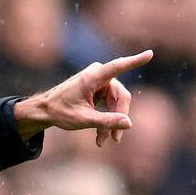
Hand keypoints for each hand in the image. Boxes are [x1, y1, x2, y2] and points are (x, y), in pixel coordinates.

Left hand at [13, 50, 153, 145]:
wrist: (45, 110)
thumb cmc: (60, 111)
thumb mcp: (83, 120)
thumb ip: (106, 122)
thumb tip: (129, 124)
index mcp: (93, 77)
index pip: (118, 67)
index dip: (135, 61)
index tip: (150, 53)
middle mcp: (98, 75)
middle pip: (120, 97)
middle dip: (118, 118)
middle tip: (114, 139)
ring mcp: (99, 81)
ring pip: (116, 103)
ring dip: (112, 122)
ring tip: (103, 140)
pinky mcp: (99, 89)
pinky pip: (111, 104)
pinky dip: (107, 119)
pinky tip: (101, 136)